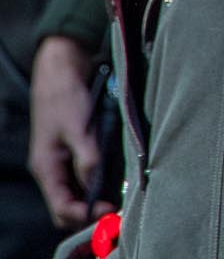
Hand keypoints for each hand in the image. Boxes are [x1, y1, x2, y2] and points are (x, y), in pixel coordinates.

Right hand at [29, 37, 112, 228]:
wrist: (62, 68)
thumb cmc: (66, 96)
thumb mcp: (78, 128)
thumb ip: (87, 158)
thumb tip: (96, 186)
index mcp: (46, 167)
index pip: (61, 207)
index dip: (85, 214)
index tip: (110, 211)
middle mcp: (52, 168)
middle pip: (67, 205)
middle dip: (89, 212)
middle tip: (117, 210)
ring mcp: (61, 159)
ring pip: (76, 192)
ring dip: (94, 198)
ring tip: (119, 197)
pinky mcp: (73, 149)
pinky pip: (82, 176)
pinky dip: (96, 183)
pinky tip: (114, 180)